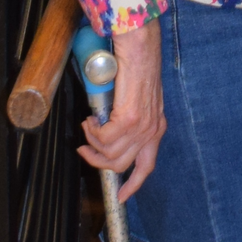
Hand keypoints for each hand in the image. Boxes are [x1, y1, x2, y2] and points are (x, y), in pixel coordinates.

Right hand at [81, 19, 165, 202]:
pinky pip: (104, 139)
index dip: (133, 184)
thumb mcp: (136, 99)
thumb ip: (127, 119)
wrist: (139, 45)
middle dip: (97, 161)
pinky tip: (91, 119)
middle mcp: (152, 130)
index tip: (121, 196)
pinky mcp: (130, 117)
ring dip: (92, 143)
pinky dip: (92, 132)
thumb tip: (108, 131)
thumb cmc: (135, 66)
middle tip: (85, 147)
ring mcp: (142, 125)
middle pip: (121, 164)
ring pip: (109, 154)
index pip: (147, 166)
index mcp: (156, 127)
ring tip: (89, 125)